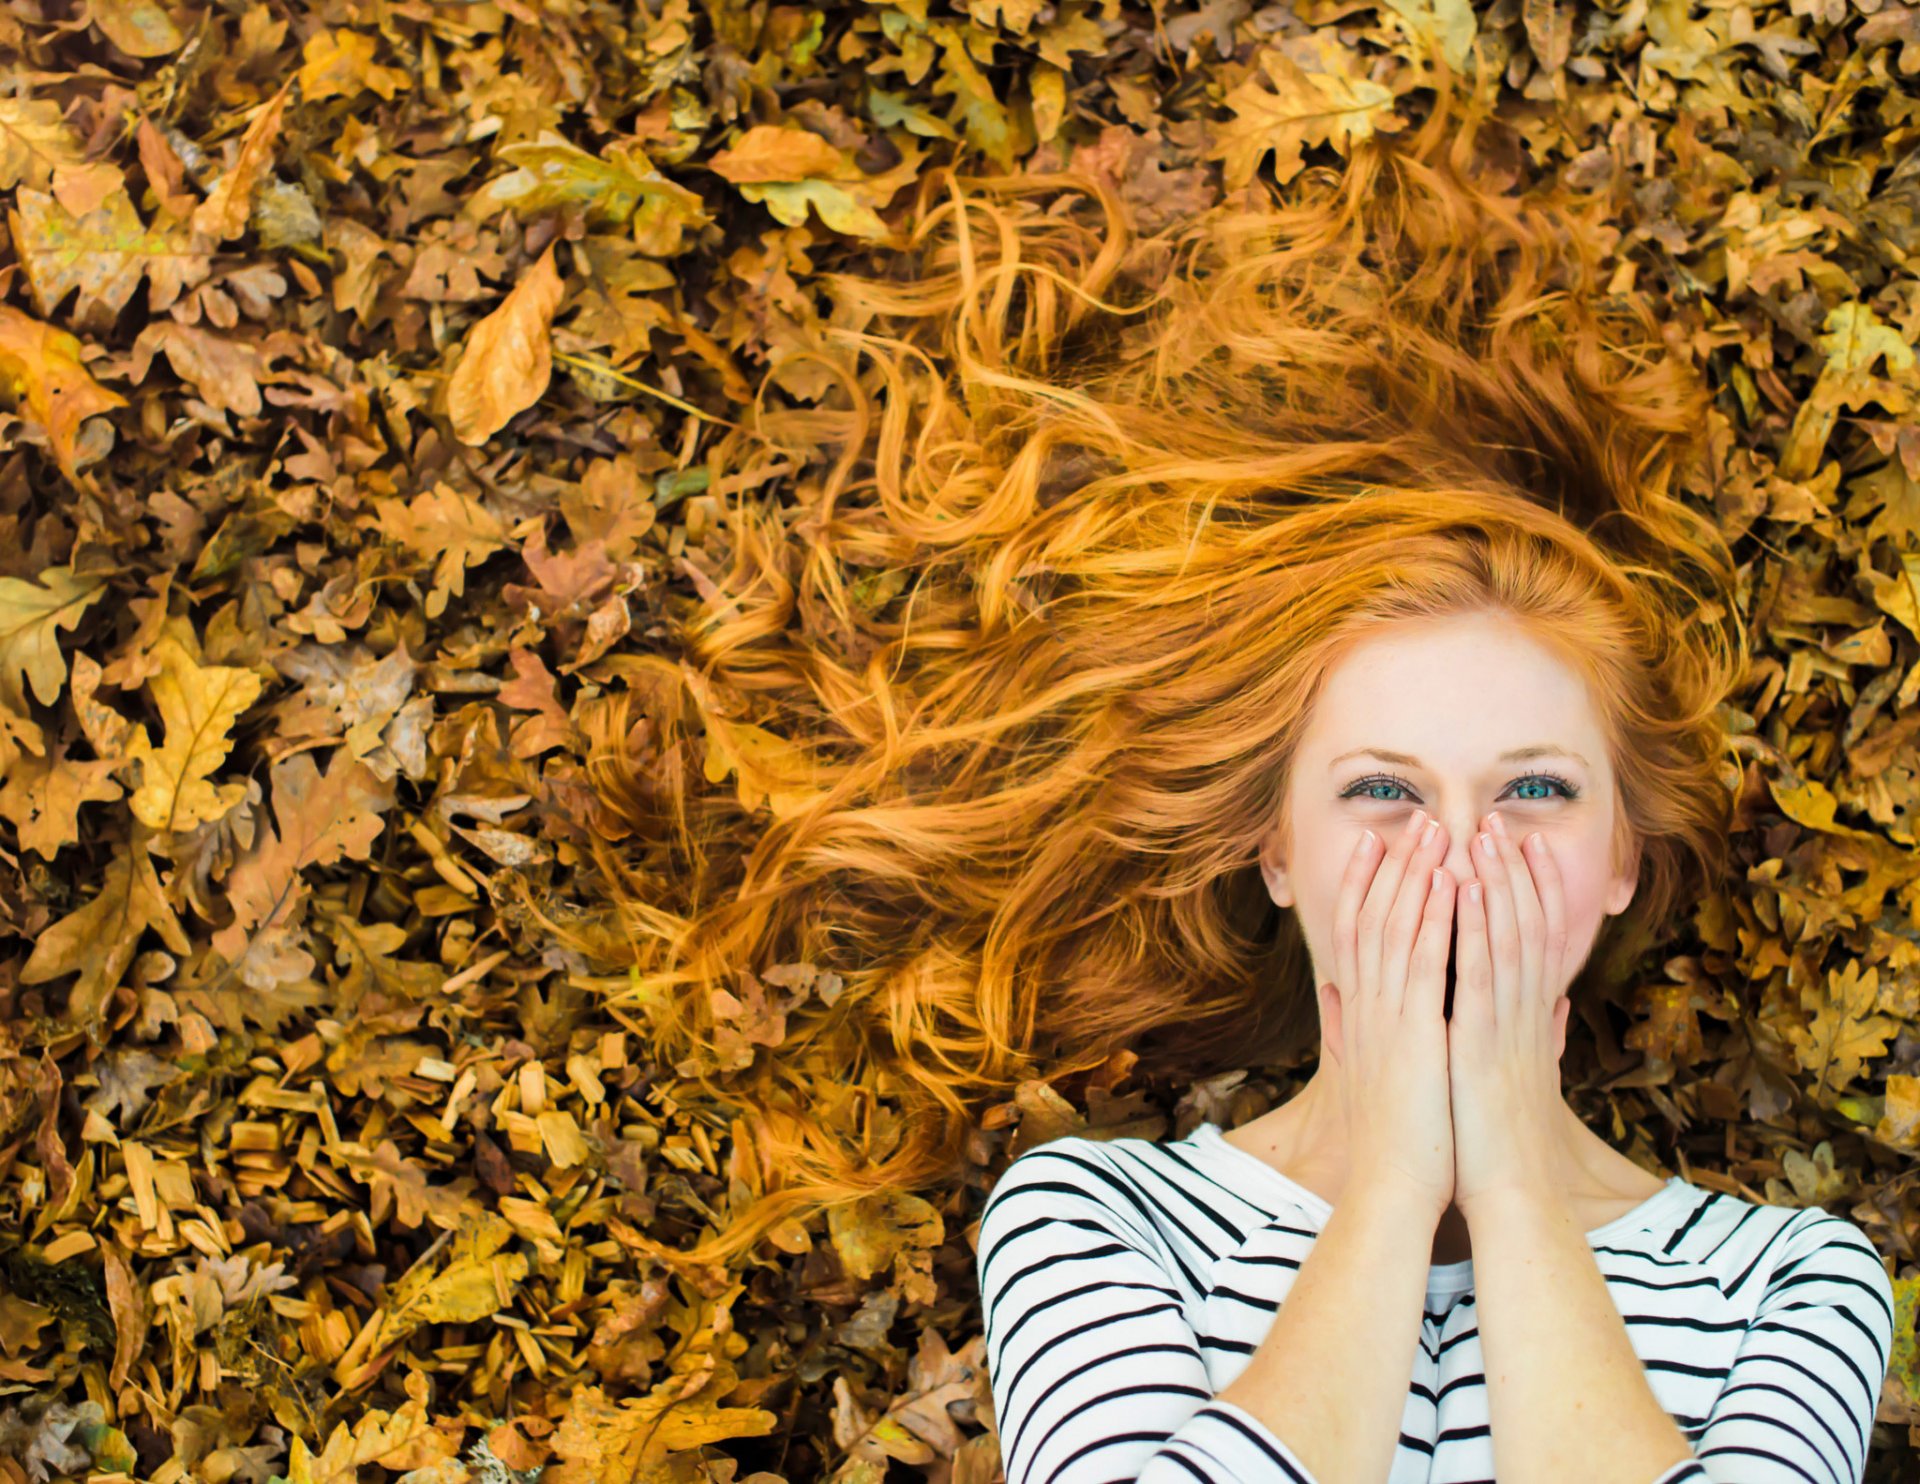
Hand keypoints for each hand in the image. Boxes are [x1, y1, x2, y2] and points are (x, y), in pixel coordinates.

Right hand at [1321, 807, 1456, 1219]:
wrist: (1394, 1187)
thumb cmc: (1392, 1139)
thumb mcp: (1365, 1073)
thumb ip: (1349, 1030)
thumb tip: (1334, 999)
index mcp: (1359, 1015)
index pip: (1355, 933)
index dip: (1362, 884)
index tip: (1375, 843)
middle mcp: (1365, 1005)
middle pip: (1372, 917)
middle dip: (1392, 864)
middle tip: (1411, 817)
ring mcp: (1387, 1015)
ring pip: (1396, 928)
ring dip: (1416, 875)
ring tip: (1435, 830)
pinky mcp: (1415, 1030)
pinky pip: (1425, 960)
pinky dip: (1435, 917)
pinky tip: (1451, 881)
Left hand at [1447, 808, 1572, 1216]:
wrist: (1514, 1195)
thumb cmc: (1508, 1144)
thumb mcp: (1529, 1080)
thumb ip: (1543, 1040)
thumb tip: (1558, 1013)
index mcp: (1530, 1020)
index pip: (1536, 940)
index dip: (1534, 889)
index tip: (1526, 845)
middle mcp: (1525, 1013)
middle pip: (1527, 926)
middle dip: (1516, 870)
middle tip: (1505, 819)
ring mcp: (1506, 1023)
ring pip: (1506, 938)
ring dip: (1497, 882)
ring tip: (1486, 834)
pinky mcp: (1481, 1039)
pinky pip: (1477, 970)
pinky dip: (1471, 926)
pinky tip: (1461, 891)